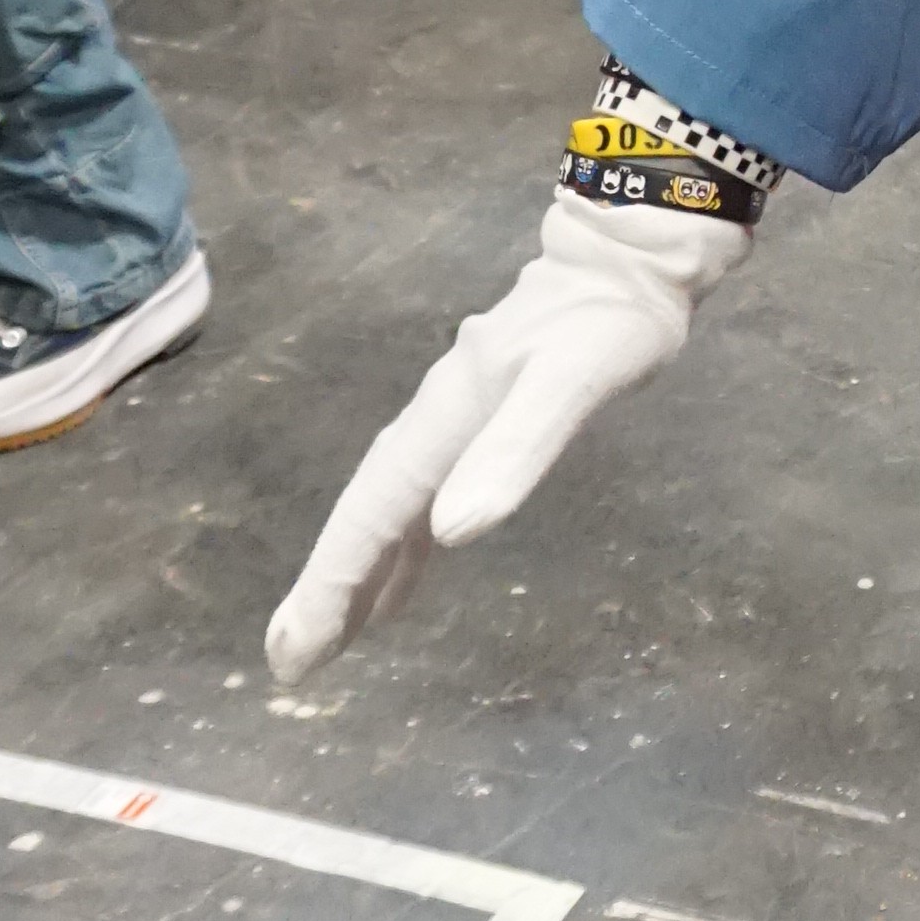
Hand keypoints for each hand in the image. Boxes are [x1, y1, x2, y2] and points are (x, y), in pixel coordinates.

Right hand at [265, 197, 747, 679]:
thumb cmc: (607, 324)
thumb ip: (516, 450)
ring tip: (326, 640)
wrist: (628, 258)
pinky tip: (397, 588)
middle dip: (327, 589)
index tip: (296, 647)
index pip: (373, 513)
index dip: (333, 582)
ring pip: (389, 511)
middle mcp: (433, 424)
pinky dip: (400, 547)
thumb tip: (453, 533)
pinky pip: (420, 499)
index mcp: (443, 420)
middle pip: (367, 516)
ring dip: (357, 574)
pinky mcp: (479, 423)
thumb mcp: (572, 383)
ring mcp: (452, 423)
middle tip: (291, 662)